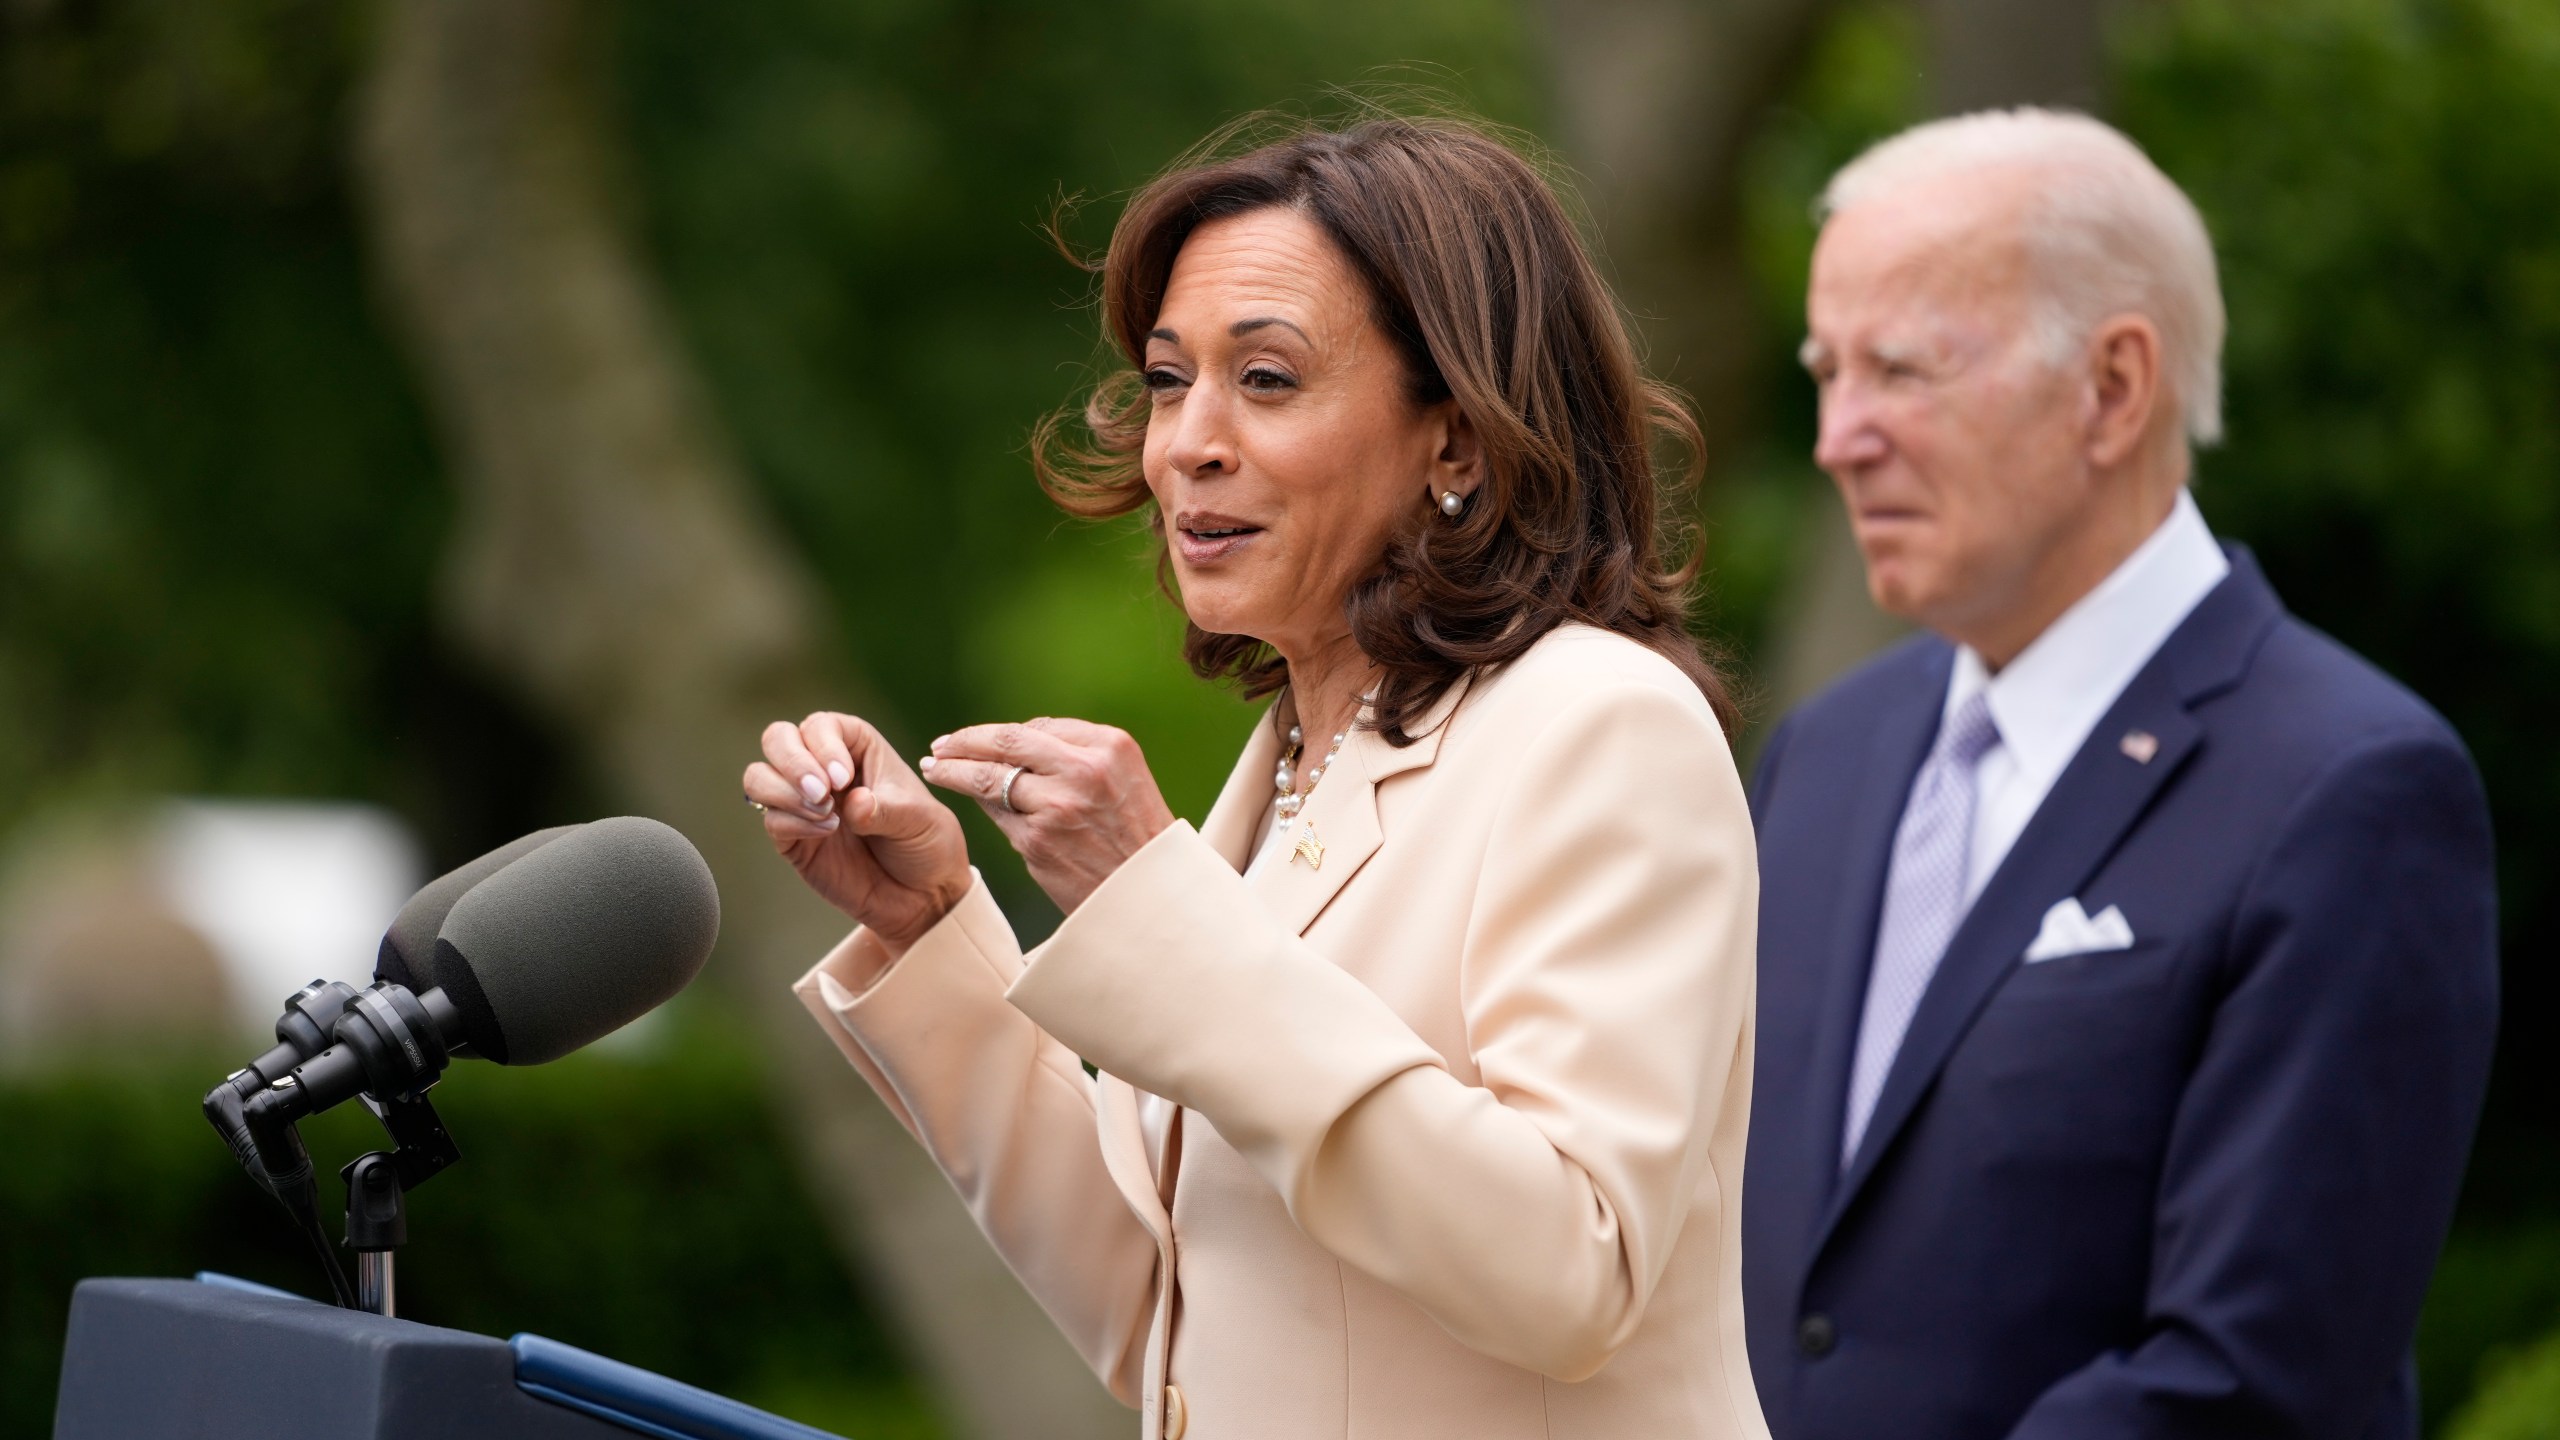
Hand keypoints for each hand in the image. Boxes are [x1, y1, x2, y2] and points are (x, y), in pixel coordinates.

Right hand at [746, 712, 970, 958]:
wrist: (922, 896)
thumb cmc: (926, 844)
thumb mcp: (920, 820)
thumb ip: (885, 809)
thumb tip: (852, 803)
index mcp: (857, 749)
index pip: (821, 725)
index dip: (824, 745)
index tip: (845, 778)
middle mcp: (824, 769)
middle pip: (778, 738)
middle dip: (792, 761)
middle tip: (822, 792)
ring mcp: (804, 803)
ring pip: (759, 777)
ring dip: (784, 791)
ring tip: (826, 813)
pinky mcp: (793, 839)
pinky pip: (771, 820)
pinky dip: (792, 823)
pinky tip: (827, 833)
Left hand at [921, 718, 1175, 914]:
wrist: (1150, 896)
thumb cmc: (1137, 839)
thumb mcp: (1125, 781)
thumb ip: (1079, 758)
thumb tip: (1013, 746)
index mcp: (1111, 746)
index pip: (1040, 727)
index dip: (1002, 732)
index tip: (977, 736)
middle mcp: (1084, 769)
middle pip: (1007, 741)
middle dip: (966, 741)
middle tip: (941, 746)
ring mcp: (1057, 805)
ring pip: (990, 777)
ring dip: (954, 770)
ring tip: (934, 768)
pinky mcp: (1037, 840)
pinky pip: (996, 813)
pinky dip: (979, 804)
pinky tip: (964, 799)